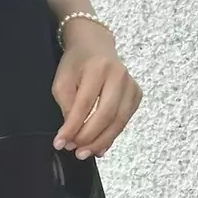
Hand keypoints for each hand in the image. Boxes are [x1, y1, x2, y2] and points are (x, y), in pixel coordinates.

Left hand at [50, 20, 141, 158]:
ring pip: (119, 120)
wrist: (95, 45)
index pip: (84, 104)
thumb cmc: (76, 63)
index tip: (60, 142)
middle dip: (89, 137)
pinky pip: (125, 120)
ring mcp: (131, 84)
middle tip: (75, 151)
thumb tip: (70, 133)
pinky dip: (112, 135)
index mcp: (98, 68)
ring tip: (86, 152)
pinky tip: (100, 146)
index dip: (72, 126)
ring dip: (102, 141)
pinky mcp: (137, 93)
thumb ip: (66, 105)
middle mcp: (119, 75)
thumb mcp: (62, 79)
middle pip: (106, 114)